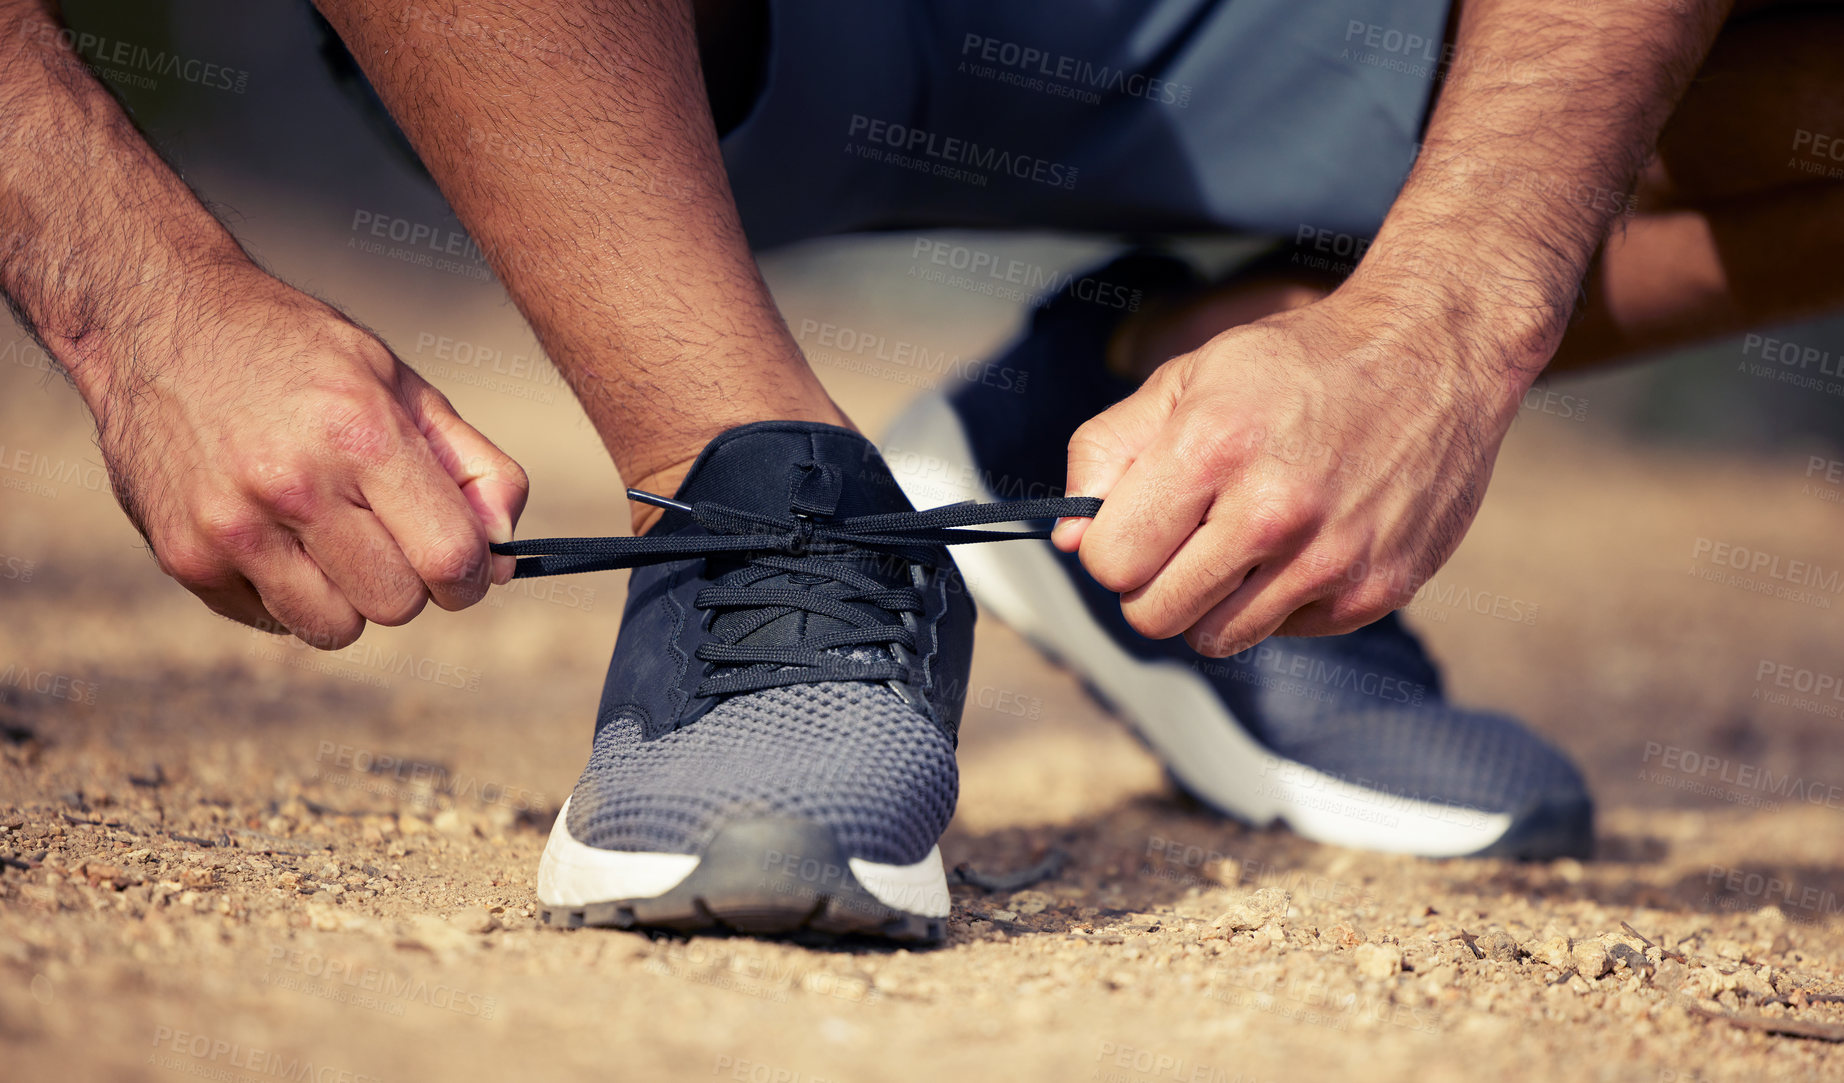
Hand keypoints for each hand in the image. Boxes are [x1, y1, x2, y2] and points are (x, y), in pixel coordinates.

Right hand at [85, 261, 527, 648]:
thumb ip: (473, 467)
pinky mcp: (185, 557)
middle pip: (398, 605)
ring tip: (329, 536)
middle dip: (410, 582)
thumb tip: (506, 554)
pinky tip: (274, 533)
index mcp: (360, 434)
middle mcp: (292, 486)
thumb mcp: (400, 383)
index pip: (451, 558)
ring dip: (349, 597)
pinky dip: (289, 594)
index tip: (466, 564)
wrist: (155, 321)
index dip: (473, 575)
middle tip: (388, 536)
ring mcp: (230, 528)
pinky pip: (273, 622)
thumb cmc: (298, 353)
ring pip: (336, 629)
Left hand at [1054, 288, 1524, 655]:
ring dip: (1212, 600)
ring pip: (1215, 638)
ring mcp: (1328, 559)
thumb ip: (1108, 453)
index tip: (1135, 525)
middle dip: (1153, 583)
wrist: (1433, 353)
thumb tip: (1068, 540)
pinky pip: (1284, 632)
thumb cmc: (1296, 366)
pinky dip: (1278, 600)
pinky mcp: (1374, 591)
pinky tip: (1302, 542)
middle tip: (1183, 539)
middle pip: (1153, 615)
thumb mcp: (1187, 379)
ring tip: (1241, 541)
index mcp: (1212, 448)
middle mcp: (1271, 511)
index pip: (1111, 561)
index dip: (1111, 547)